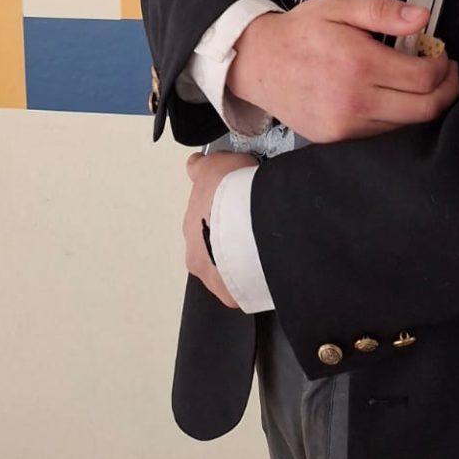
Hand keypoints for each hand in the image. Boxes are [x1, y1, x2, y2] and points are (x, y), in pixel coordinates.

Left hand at [183, 150, 255, 307]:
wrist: (246, 220)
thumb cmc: (228, 192)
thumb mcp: (213, 163)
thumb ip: (203, 167)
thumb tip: (194, 164)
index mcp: (190, 224)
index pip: (202, 220)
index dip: (219, 212)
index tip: (234, 207)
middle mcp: (196, 253)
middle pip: (213, 247)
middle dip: (229, 239)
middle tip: (252, 226)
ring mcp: (214, 277)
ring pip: (227, 268)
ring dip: (241, 259)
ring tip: (263, 246)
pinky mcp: (234, 294)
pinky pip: (245, 286)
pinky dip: (254, 277)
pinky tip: (268, 265)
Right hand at [226, 0, 458, 142]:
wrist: (257, 63)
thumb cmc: (301, 31)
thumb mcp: (339, 7)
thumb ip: (382, 10)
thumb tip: (423, 17)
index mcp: (360, 65)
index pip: (424, 78)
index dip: (444, 68)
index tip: (444, 55)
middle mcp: (355, 102)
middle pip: (424, 110)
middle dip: (447, 91)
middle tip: (451, 75)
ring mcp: (345, 126)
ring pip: (406, 127)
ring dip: (426, 107)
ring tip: (428, 85)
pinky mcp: (336, 139)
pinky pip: (382, 135)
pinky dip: (400, 120)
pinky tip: (400, 100)